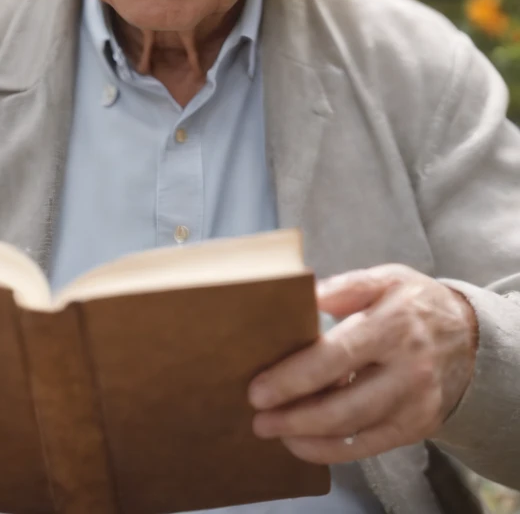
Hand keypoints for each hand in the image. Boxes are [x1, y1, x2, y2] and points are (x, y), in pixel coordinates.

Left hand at [247, 264, 477, 464]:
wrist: (470, 337)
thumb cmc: (414, 302)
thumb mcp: (385, 278)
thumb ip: (345, 286)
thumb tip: (303, 294)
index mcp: (395, 324)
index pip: (337, 355)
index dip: (295, 376)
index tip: (259, 389)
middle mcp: (408, 369)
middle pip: (344, 404)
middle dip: (294, 416)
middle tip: (258, 418)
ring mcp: (415, 403)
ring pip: (354, 430)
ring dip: (307, 436)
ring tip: (273, 430)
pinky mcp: (417, 427)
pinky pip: (368, 446)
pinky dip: (331, 450)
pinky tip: (302, 443)